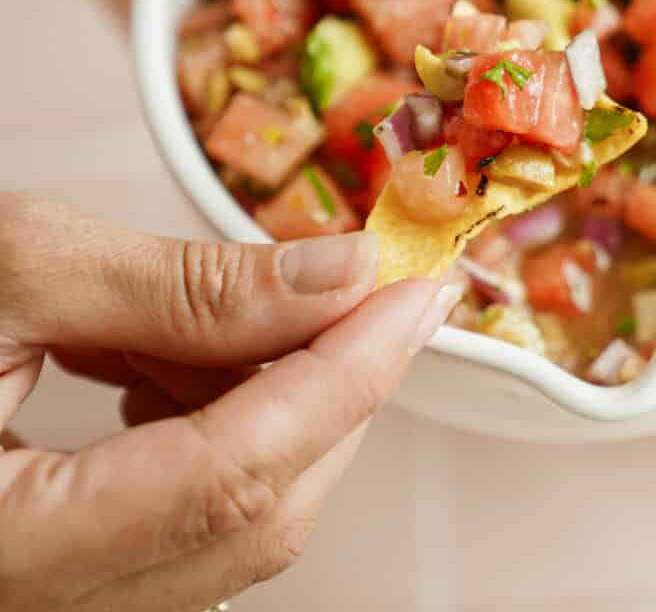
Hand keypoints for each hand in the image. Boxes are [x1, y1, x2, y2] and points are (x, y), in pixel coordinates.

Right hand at [0, 193, 461, 610]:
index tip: (418, 294)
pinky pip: (185, 519)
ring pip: (233, 520)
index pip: (237, 475)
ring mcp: (56, 597)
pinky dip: (210, 427)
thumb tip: (340, 275)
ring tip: (208, 312)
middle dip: (328, 387)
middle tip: (361, 286)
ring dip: (265, 401)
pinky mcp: (67, 570)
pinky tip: (163, 357)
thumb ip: (181, 284)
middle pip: (258, 513)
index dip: (347, 376)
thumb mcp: (12, 274)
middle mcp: (37, 604)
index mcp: (8, 551)